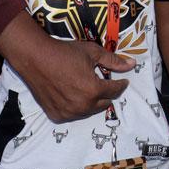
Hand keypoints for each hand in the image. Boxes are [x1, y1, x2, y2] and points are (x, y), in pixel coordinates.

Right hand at [0, 17, 133, 121]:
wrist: (36, 58)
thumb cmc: (65, 53)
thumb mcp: (92, 52)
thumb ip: (114, 61)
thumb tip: (132, 64)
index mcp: (93, 90)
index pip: (115, 91)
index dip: (121, 85)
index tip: (123, 81)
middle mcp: (82, 105)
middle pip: (104, 104)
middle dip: (107, 94)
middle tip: (103, 83)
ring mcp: (68, 113)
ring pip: (89, 111)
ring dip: (92, 101)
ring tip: (87, 88)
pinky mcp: (57, 116)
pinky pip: (73, 114)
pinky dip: (77, 106)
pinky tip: (73, 94)